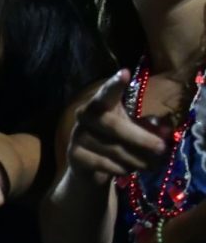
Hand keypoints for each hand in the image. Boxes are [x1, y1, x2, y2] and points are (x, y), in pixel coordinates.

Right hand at [67, 70, 164, 184]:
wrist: (88, 166)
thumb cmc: (114, 140)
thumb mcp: (131, 129)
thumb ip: (147, 128)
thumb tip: (166, 132)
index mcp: (99, 103)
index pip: (107, 92)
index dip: (115, 84)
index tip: (124, 73)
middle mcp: (84, 115)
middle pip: (113, 125)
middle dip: (141, 138)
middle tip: (161, 148)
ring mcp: (77, 136)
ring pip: (113, 149)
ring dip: (137, 159)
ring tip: (151, 164)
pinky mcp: (75, 155)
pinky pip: (105, 164)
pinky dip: (122, 169)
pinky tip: (129, 169)